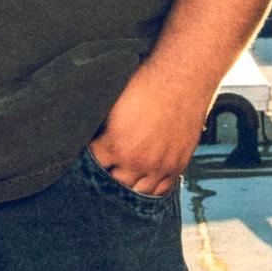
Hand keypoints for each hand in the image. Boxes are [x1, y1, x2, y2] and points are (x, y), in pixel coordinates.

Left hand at [88, 65, 211, 196]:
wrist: (182, 78)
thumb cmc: (146, 84)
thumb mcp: (113, 104)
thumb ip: (102, 128)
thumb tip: (93, 137)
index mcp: (115, 145)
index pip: (93, 166)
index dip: (89, 161)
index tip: (90, 156)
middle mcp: (136, 162)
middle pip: (114, 185)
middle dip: (107, 178)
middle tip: (106, 170)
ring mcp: (159, 166)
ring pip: (138, 192)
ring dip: (129, 186)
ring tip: (125, 178)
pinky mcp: (178, 165)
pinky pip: (162, 189)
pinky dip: (152, 188)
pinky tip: (145, 181)